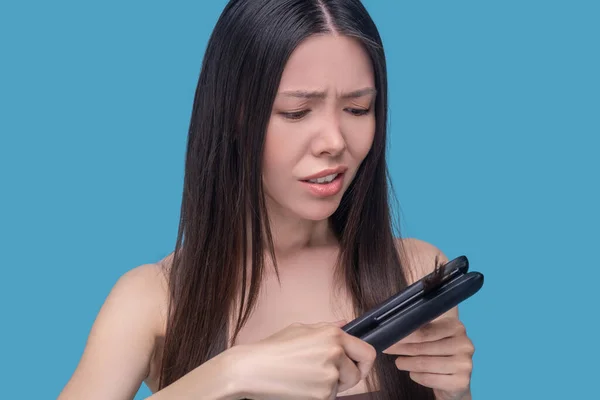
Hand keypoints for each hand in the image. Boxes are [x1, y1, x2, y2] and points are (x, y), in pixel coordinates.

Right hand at [231, 320, 376, 399]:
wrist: (251, 370)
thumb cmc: (273, 350)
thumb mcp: (301, 329)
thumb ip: (328, 328)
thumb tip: (346, 324)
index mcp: (333, 335)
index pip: (367, 352)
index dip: (364, 362)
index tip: (358, 366)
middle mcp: (335, 355)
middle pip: (356, 374)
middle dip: (344, 376)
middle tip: (323, 373)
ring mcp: (329, 377)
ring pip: (340, 387)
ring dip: (328, 385)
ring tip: (305, 376)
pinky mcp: (322, 397)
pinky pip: (328, 397)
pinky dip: (317, 395)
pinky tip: (300, 385)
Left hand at [383, 316, 473, 399]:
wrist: (455, 382)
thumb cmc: (440, 355)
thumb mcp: (434, 338)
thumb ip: (420, 330)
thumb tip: (394, 328)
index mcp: (457, 327)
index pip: (425, 331)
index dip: (405, 335)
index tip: (389, 337)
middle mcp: (464, 344)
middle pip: (423, 346)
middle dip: (402, 348)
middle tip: (387, 349)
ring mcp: (465, 364)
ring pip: (425, 363)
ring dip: (407, 363)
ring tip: (399, 362)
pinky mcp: (461, 382)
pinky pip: (430, 378)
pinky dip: (418, 376)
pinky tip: (413, 374)